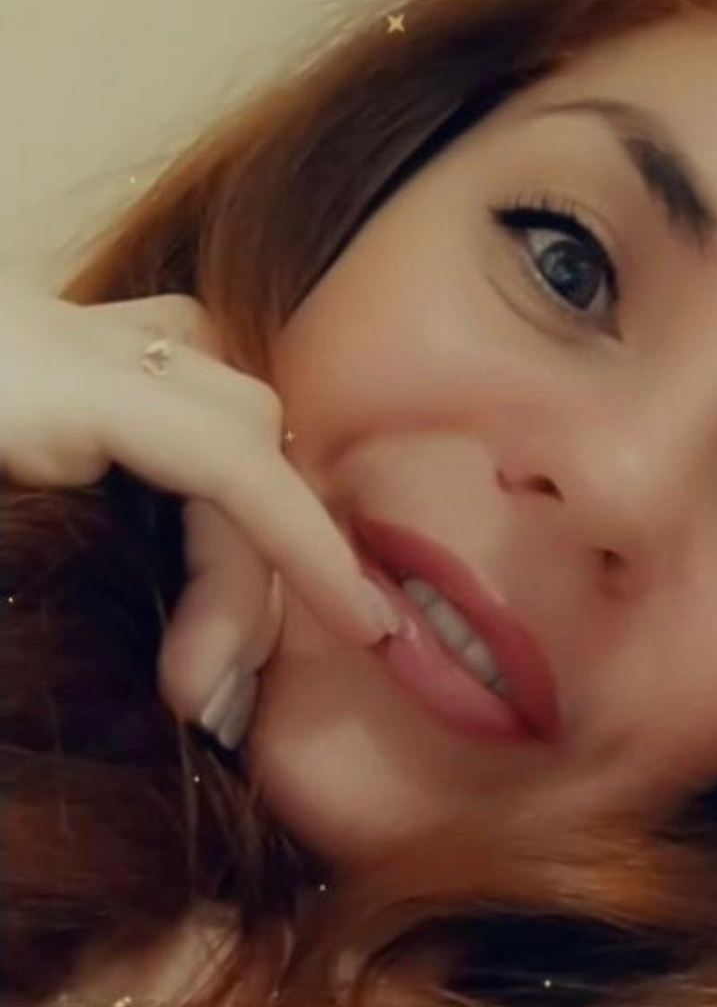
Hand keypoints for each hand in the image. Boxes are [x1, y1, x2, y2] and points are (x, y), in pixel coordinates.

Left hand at [0, 274, 401, 747]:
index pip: (223, 458)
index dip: (305, 548)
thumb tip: (148, 695)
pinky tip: (177, 532)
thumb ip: (37, 579)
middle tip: (198, 694)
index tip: (366, 630)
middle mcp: (68, 342)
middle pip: (238, 436)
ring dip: (239, 518)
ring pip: (220, 397)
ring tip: (199, 629)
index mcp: (36, 383)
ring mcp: (61, 336)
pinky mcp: (49, 351)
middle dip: (250, 570)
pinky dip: (205, 464)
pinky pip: (175, 378)